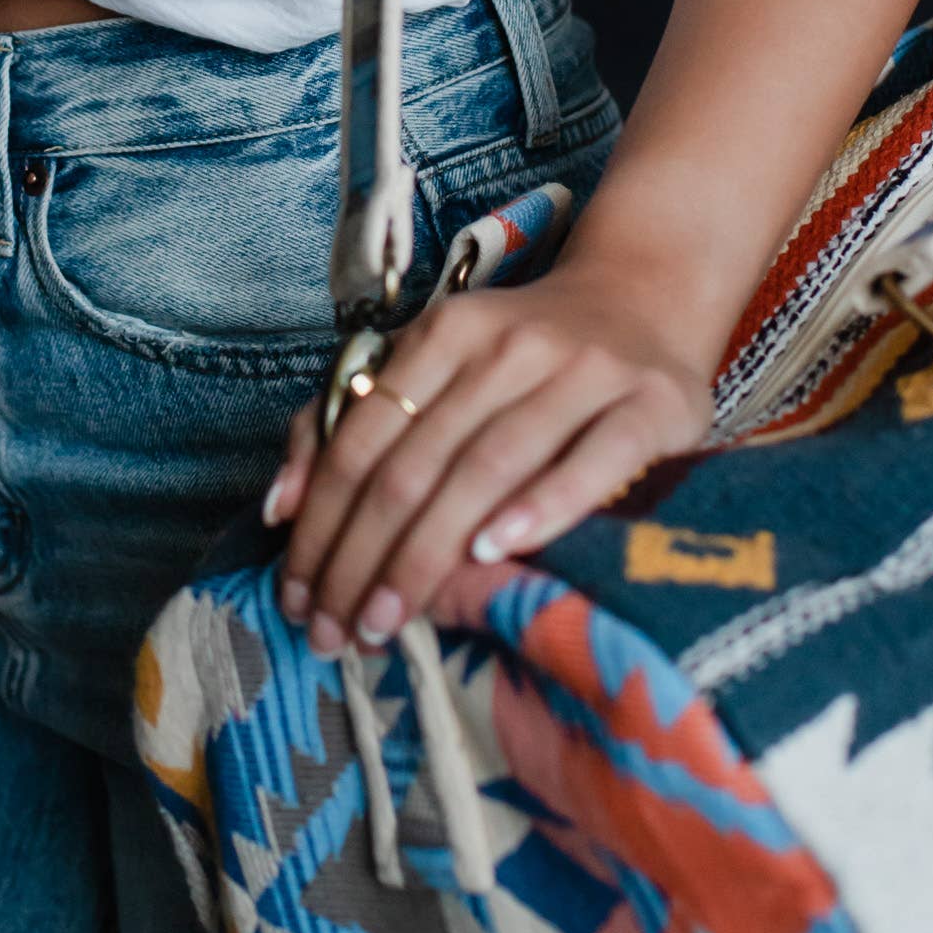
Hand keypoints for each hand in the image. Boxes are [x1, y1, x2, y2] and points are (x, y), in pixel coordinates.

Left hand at [264, 262, 716, 655]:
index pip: (363, 437)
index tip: (299, 596)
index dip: (323, 522)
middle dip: (364, 557)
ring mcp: (585, 370)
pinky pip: (592, 462)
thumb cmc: (521, 358)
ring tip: (390, 620)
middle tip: (338, 632)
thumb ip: (344, 422)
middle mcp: (510, 344)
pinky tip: (493, 556)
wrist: (646, 300)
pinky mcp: (653, 403)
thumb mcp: (431, 365)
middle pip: (416, 462)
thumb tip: (280, 507)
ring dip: (429, 552)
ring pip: (489, 466)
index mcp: (446, 331)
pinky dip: (540, 508)